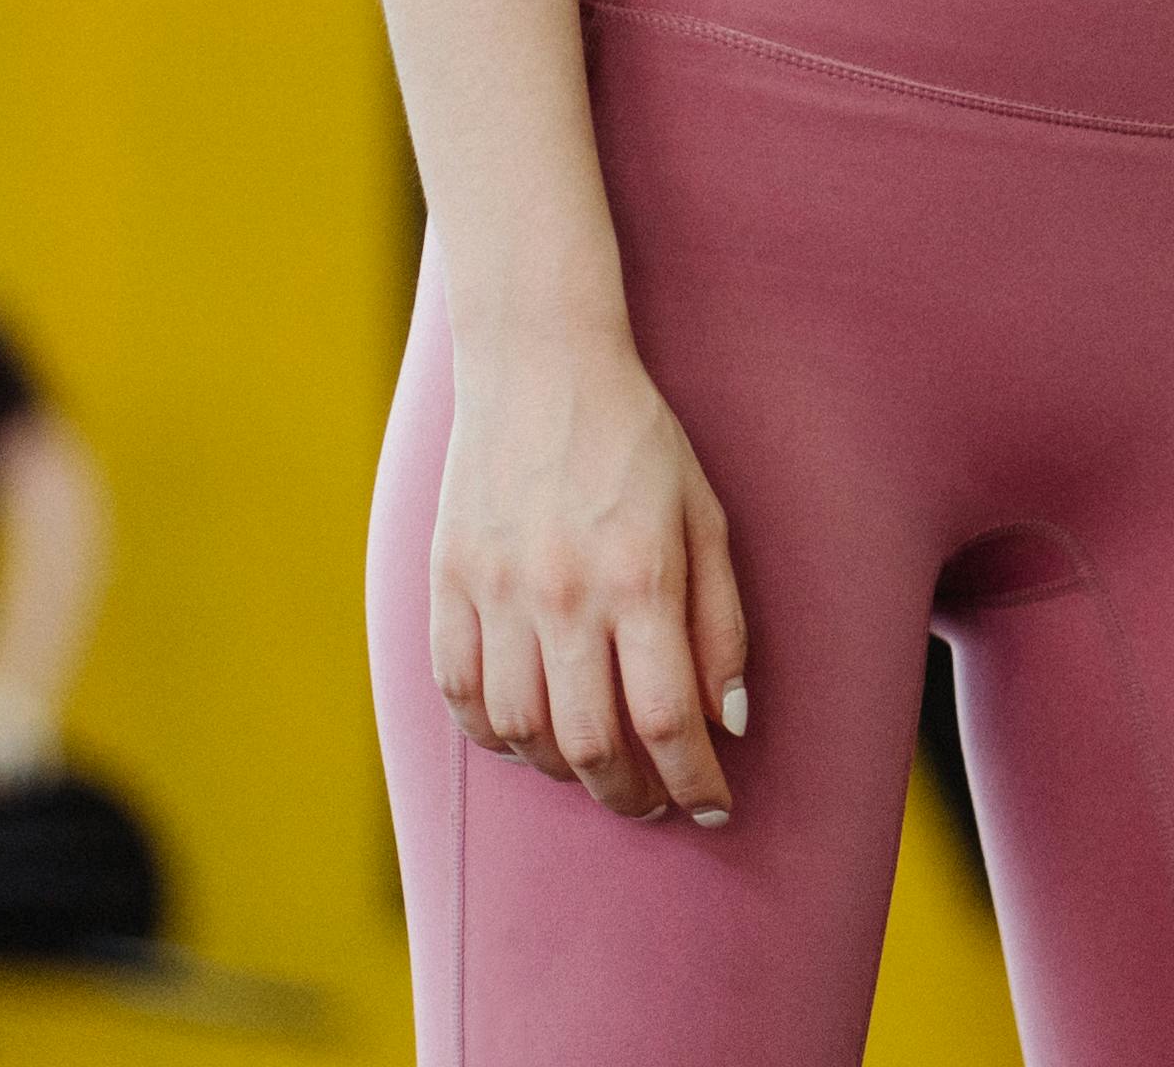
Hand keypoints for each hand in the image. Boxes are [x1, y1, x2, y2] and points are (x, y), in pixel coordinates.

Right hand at [428, 333, 747, 822]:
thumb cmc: (640, 442)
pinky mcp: (446, 585)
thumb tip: (726, 722)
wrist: (539, 367)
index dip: (694, 780)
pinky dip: (493, 736)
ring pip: (520, 733)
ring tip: (597, 770)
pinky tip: (527, 738)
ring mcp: (496, 592)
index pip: (668, 719)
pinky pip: (459, 695)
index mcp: (640, 576)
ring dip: (563, 772)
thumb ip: (721, 623)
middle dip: (631, 795)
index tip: (713, 806)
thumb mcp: (707, 518)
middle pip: (590, 745)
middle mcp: (564, 594)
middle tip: (654, 803)